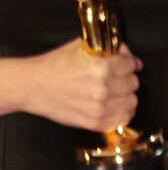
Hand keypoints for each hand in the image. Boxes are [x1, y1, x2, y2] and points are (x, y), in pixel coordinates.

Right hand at [21, 39, 140, 132]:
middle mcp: (103, 86)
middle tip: (115, 79)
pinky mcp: (94, 122)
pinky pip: (123, 119)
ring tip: (113, 93)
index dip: (128, 63)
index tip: (122, 65)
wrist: (30, 86)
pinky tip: (114, 107)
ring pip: (132, 101)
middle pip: (134, 83)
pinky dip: (122, 114)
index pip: (132, 65)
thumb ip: (112, 51)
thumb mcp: (83, 47)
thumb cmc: (54, 65)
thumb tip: (134, 61)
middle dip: (126, 79)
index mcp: (102, 65)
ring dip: (125, 97)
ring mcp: (99, 106)